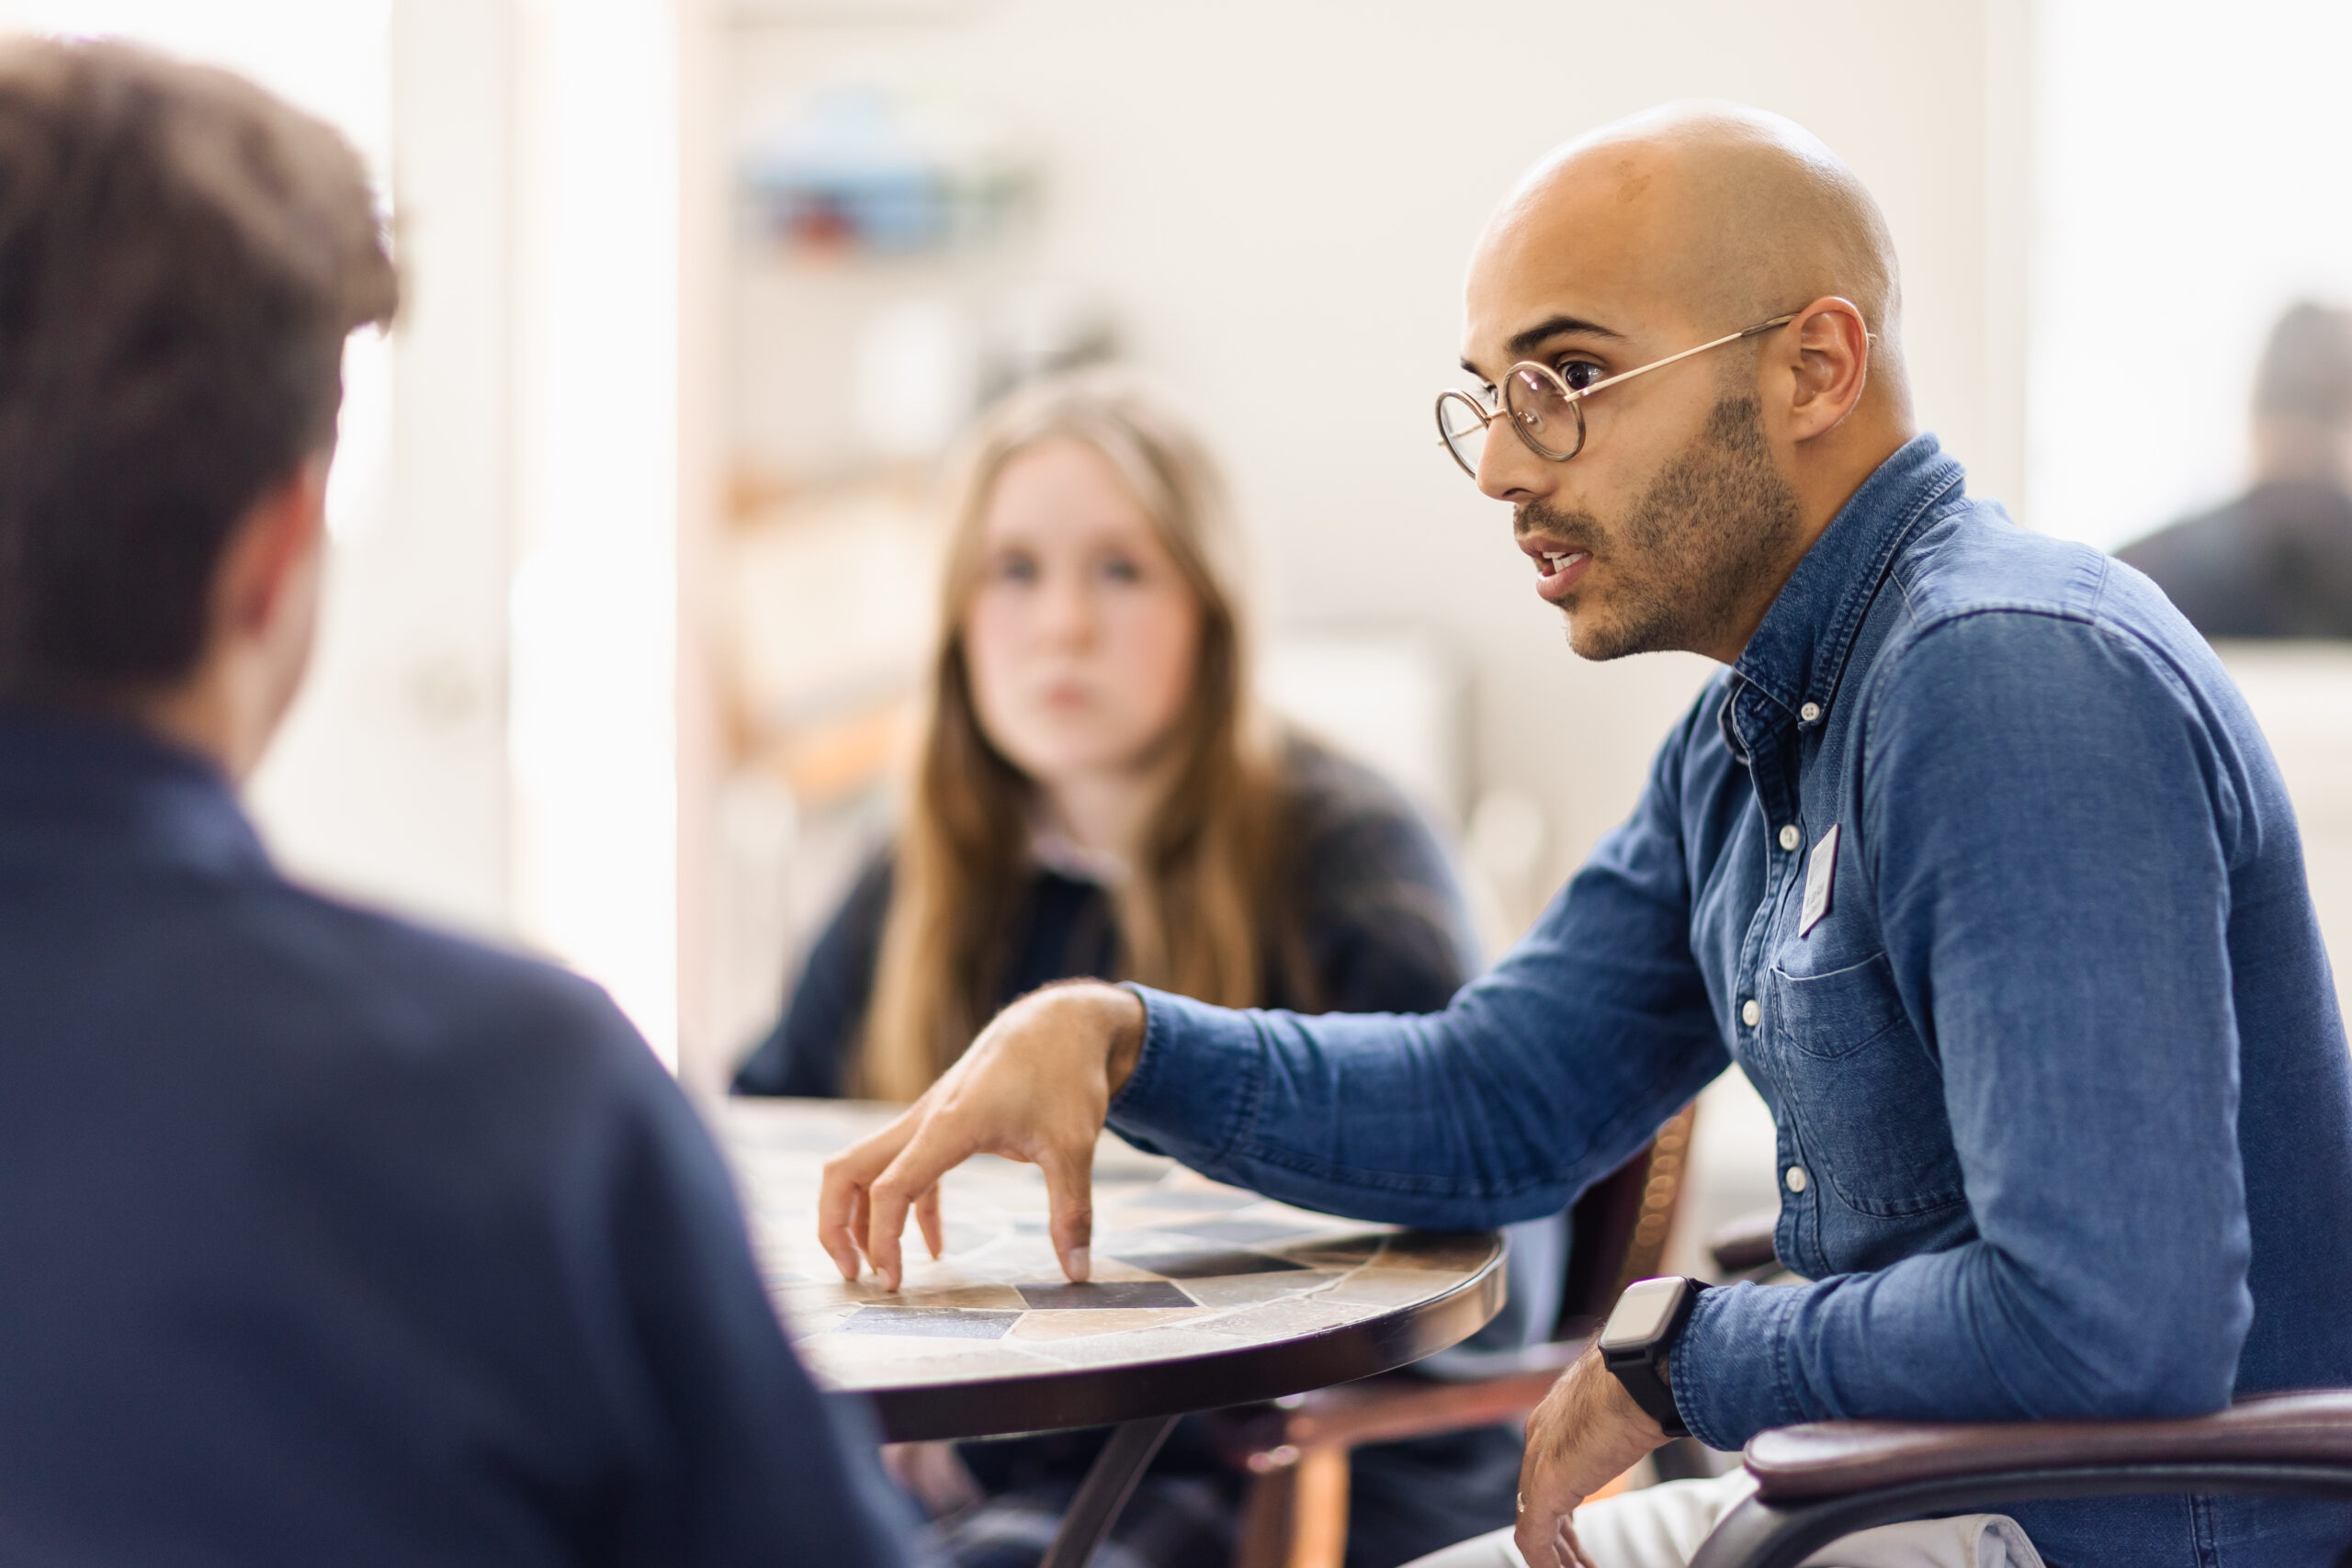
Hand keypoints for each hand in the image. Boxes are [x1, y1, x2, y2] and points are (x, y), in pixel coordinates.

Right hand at [816, 980, 1146, 1290]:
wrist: (1062, 1020)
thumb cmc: (1064, 1073)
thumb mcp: (1074, 1146)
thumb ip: (1071, 1210)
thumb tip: (1078, 1272)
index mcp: (948, 1125)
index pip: (889, 1188)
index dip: (880, 1239)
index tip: (894, 1283)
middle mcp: (924, 1119)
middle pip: (846, 1170)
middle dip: (836, 1225)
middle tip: (857, 1277)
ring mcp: (929, 1118)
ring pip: (866, 1166)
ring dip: (861, 1216)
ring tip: (880, 1269)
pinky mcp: (944, 1122)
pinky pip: (907, 1168)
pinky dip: (907, 1206)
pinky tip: (935, 1246)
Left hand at [1515, 1348, 1671, 1567]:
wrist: (1642, 1372)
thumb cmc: (1646, 1380)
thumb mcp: (1632, 1408)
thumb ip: (1630, 1425)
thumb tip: (1662, 1423)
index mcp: (1556, 1418)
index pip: (1549, 1473)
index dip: (1563, 1511)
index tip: (1577, 1537)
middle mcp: (1539, 1438)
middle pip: (1538, 1501)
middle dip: (1560, 1541)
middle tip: (1578, 1565)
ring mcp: (1539, 1461)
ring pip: (1534, 1524)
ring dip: (1557, 1557)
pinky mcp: (1546, 1485)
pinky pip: (1534, 1538)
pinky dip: (1547, 1563)